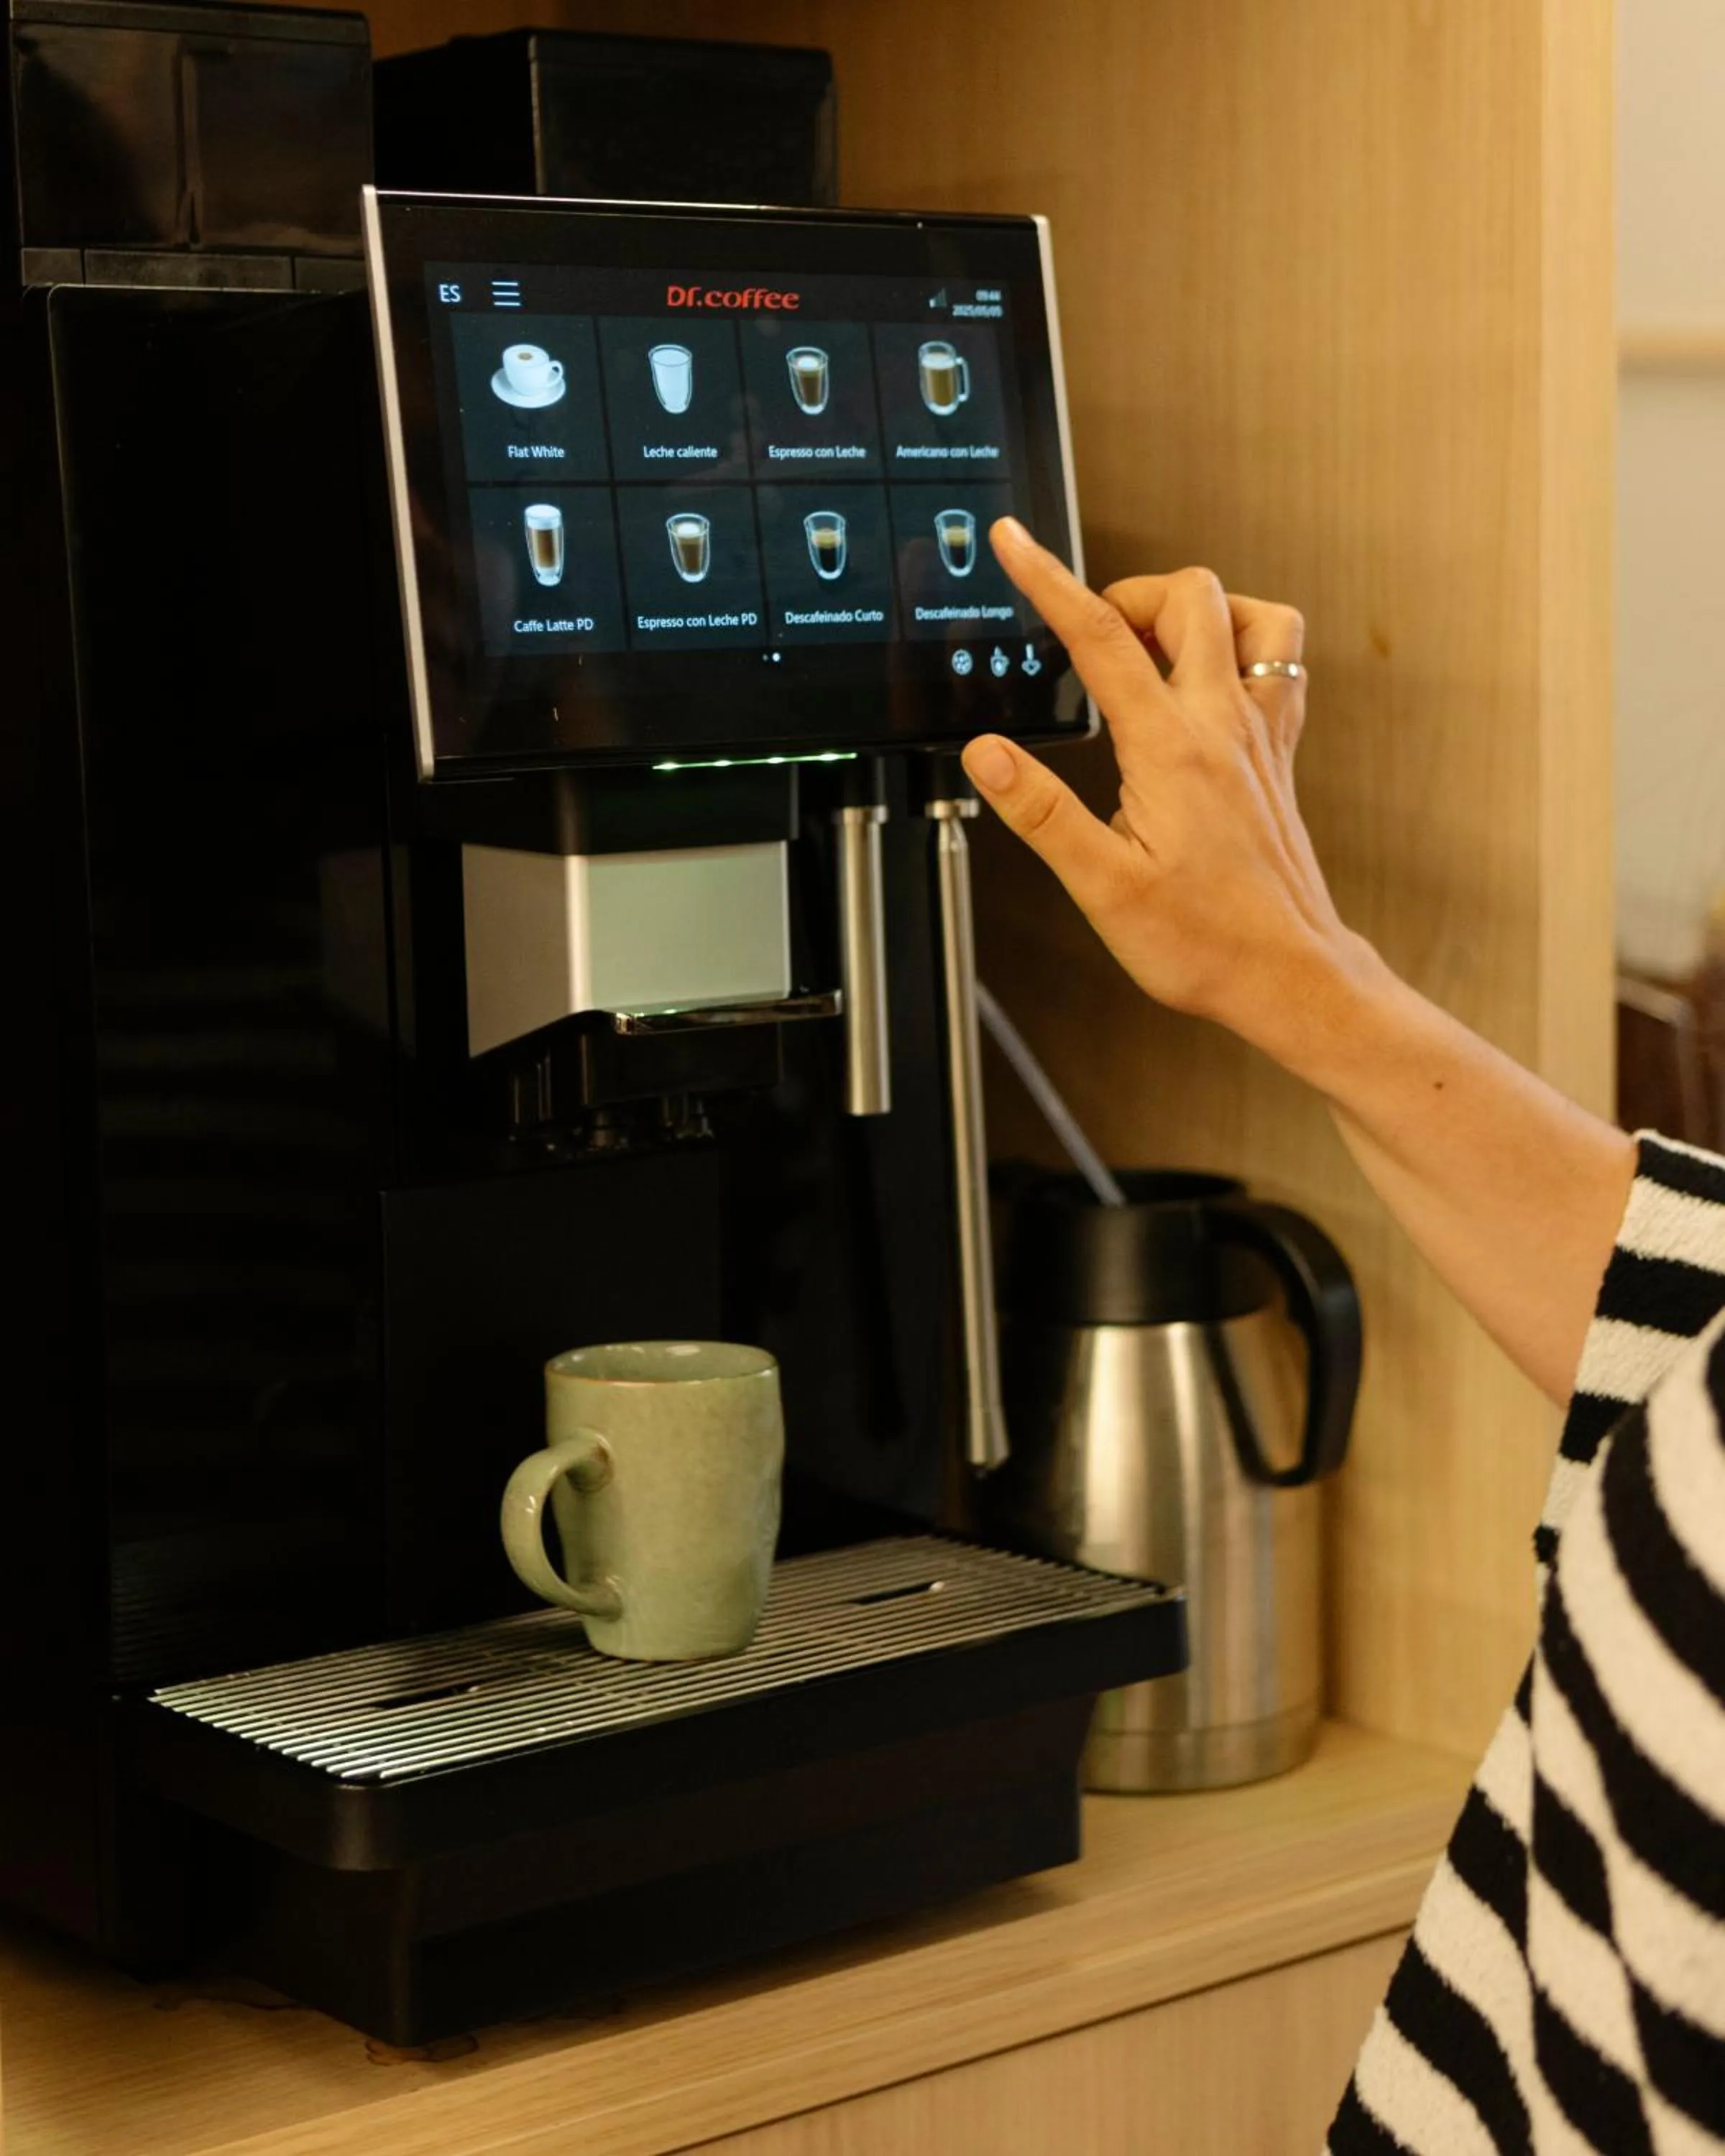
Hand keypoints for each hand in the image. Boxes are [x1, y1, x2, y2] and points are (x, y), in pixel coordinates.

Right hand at [962, 518, 1379, 1074]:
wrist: (1288, 975)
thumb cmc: (1204, 942)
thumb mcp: (1101, 886)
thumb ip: (1040, 812)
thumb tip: (987, 754)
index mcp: (1170, 749)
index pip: (1101, 637)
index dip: (1050, 580)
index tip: (1016, 544)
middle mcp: (1224, 726)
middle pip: (1188, 598)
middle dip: (1127, 592)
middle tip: (1088, 633)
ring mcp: (1261, 734)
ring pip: (1249, 614)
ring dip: (1196, 609)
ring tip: (1150, 647)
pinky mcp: (1279, 754)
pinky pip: (1279, 661)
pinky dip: (1243, 643)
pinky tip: (1207, 679)